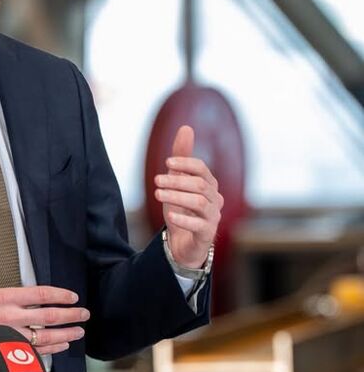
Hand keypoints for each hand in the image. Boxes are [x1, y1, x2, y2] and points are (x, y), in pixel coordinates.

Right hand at [0, 285, 88, 364]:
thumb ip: (8, 299)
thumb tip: (32, 302)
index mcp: (2, 297)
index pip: (40, 294)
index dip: (60, 295)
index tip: (72, 296)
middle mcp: (8, 316)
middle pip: (48, 316)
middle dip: (70, 315)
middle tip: (83, 314)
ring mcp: (7, 336)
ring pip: (44, 337)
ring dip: (65, 335)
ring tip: (77, 332)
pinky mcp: (3, 353)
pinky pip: (32, 353)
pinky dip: (49, 350)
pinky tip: (60, 347)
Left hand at [154, 125, 222, 268]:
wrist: (183, 244)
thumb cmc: (182, 210)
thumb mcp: (177, 182)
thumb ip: (182, 158)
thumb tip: (186, 127)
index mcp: (209, 185)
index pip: (202, 169)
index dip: (186, 163)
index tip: (167, 162)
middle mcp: (215, 200)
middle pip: (199, 185)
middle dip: (176, 180)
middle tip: (156, 180)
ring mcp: (213, 217)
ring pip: (199, 203)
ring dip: (177, 196)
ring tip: (158, 194)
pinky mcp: (207, 234)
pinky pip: (199, 225)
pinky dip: (184, 219)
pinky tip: (170, 215)